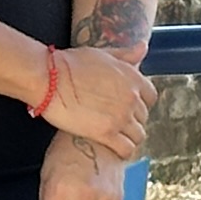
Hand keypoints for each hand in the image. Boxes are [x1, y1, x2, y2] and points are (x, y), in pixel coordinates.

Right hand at [38, 44, 152, 156]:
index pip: (150, 97)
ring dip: (129, 137)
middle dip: (132, 120)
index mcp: (133, 78)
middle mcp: (132, 98)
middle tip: (116, 122)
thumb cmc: (72, 64)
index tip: (127, 106)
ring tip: (115, 137)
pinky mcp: (106, 134)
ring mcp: (120, 117)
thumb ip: (126, 55)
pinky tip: (113, 148)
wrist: (50, 79)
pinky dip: (123, 151)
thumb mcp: (103, 55)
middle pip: (143, 117)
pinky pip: (126, 150)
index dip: (139, 103)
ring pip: (138, 135)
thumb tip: (143, 47)